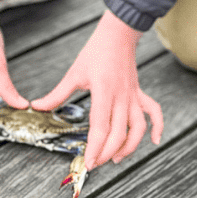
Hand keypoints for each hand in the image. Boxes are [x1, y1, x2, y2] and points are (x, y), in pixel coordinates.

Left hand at [31, 10, 162, 170]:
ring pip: (137, 128)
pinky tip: (154, 140)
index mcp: (104, 91)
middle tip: (94, 164)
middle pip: (119, 133)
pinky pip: (153, 112)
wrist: (118, 33)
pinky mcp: (139, 93)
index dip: (94, 148)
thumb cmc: (96, 51)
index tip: (87, 162)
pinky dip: (158, 127)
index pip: (101, 127)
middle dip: (106, 153)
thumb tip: (38, 107)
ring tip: (116, 158)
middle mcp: (121, 97)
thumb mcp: (74, 73)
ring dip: (129, 147)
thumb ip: (57, 94)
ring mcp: (133, 96)